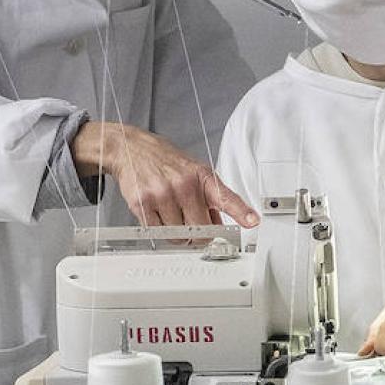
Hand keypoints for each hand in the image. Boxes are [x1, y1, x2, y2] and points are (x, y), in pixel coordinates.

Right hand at [70, 121, 258, 227]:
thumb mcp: (194, 173)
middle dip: (198, 235)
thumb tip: (219, 227)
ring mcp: (163, 194)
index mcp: (202, 176)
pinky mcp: (143, 203)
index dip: (241, 212)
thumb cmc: (166, 162)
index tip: (253, 221)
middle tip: (192, 226)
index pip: (226, 197)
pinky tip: (157, 212)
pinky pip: (158, 232)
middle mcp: (184, 184)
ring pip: (178, 235)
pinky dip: (159, 229)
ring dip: (177, 232)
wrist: (131, 149)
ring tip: (170, 212)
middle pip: (200, 230)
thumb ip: (209, 200)